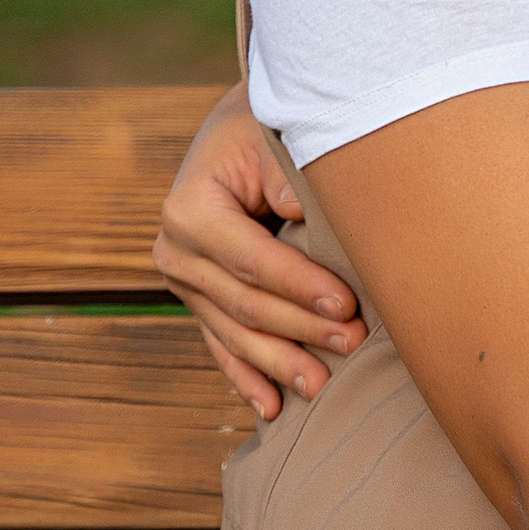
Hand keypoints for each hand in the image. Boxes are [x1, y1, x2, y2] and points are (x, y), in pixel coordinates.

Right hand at [153, 82, 369, 418]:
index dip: (300, 286)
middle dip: (300, 329)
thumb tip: (305, 223)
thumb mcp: (276, 137)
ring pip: (234, 331)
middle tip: (353, 343)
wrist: (240, 124)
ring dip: (279, 362)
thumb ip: (289, 180)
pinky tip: (271, 405)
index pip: (252, 260)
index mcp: (189, 207)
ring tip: (321, 386)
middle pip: (245, 302)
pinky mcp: (197, 295)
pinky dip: (246, 375)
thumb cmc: (266, 127)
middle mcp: (176, 248)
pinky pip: (221, 341)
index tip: (347, 304)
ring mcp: (183, 277)